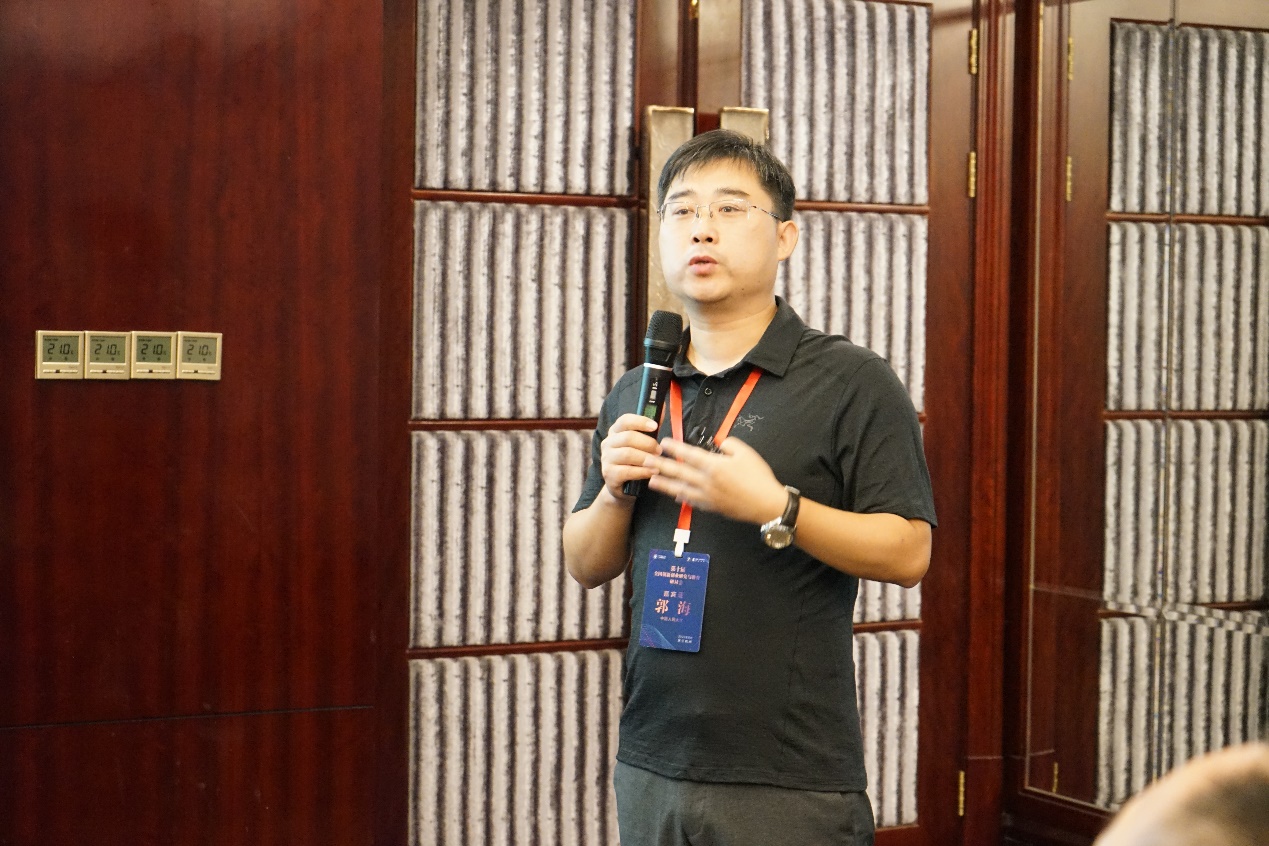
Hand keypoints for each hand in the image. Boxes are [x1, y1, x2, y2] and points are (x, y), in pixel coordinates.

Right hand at [599, 413, 662, 501]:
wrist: (623, 487)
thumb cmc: (635, 462)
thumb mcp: (643, 444)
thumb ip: (650, 429)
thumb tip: (662, 410)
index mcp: (615, 432)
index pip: (625, 420)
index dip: (640, 421)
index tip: (655, 426)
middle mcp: (608, 443)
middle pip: (628, 437)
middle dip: (647, 443)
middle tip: (660, 450)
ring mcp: (606, 459)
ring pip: (627, 454)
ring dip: (646, 457)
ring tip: (658, 462)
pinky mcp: (608, 474)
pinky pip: (627, 471)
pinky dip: (642, 471)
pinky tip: (652, 472)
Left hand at [644, 436, 787, 524]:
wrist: (767, 505)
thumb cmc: (759, 477)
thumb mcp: (746, 453)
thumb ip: (729, 444)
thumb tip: (718, 444)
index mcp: (714, 466)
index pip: (689, 454)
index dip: (675, 448)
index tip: (664, 442)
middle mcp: (706, 481)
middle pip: (679, 471)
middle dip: (661, 465)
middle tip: (645, 461)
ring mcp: (707, 496)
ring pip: (680, 488)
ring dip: (664, 484)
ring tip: (651, 479)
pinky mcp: (710, 507)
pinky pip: (690, 501)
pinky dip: (680, 496)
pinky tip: (673, 494)